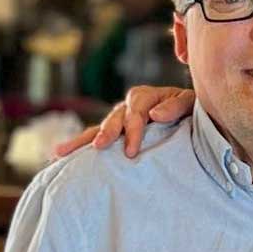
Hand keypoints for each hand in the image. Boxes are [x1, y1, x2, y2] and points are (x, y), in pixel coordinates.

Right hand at [52, 85, 195, 158]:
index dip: (133, 131)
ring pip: (99, 127)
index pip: (136, 112)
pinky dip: (79, 145)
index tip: (131, 152)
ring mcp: (120, 119)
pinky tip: (59, 155)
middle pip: (115, 118)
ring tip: (62, 152)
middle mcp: (130, 106)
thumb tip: (155, 114)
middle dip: (106, 133)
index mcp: (147, 96)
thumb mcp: (191, 104)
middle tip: (99, 147)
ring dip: (82, 140)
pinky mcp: (116, 133)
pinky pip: (95, 137)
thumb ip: (176, 106)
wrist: (192, 117)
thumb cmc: (193, 111)